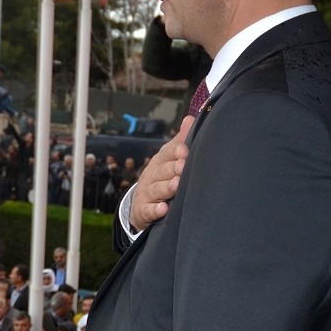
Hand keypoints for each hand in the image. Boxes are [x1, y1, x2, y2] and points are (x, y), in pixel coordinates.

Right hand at [128, 115, 193, 231]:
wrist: (140, 204)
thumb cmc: (161, 177)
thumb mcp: (168, 159)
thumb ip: (180, 141)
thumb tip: (190, 118)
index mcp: (160, 162)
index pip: (167, 154)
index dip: (175, 152)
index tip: (185, 150)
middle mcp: (151, 176)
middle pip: (161, 171)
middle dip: (172, 169)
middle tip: (183, 167)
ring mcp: (146, 193)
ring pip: (155, 189)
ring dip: (165, 187)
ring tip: (176, 185)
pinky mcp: (142, 211)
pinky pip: (147, 210)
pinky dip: (154, 210)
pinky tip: (163, 209)